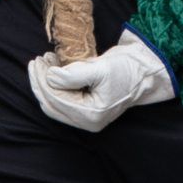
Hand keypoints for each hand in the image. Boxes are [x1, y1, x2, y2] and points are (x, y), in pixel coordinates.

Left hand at [26, 30, 175, 132]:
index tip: (38, 61)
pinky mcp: (86, 109)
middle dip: (40, 82)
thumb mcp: (101, 68)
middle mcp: (88, 121)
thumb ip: (74, 75)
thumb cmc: (127, 69)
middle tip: (37, 61)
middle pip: (52, 105)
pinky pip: (62, 101)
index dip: (43, 81)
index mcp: (92, 115)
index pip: (57, 100)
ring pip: (54, 104)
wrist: (145, 71)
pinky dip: (54, 86)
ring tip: (44, 61)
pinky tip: (53, 69)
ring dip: (45, 84)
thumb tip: (50, 77)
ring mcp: (86, 117)